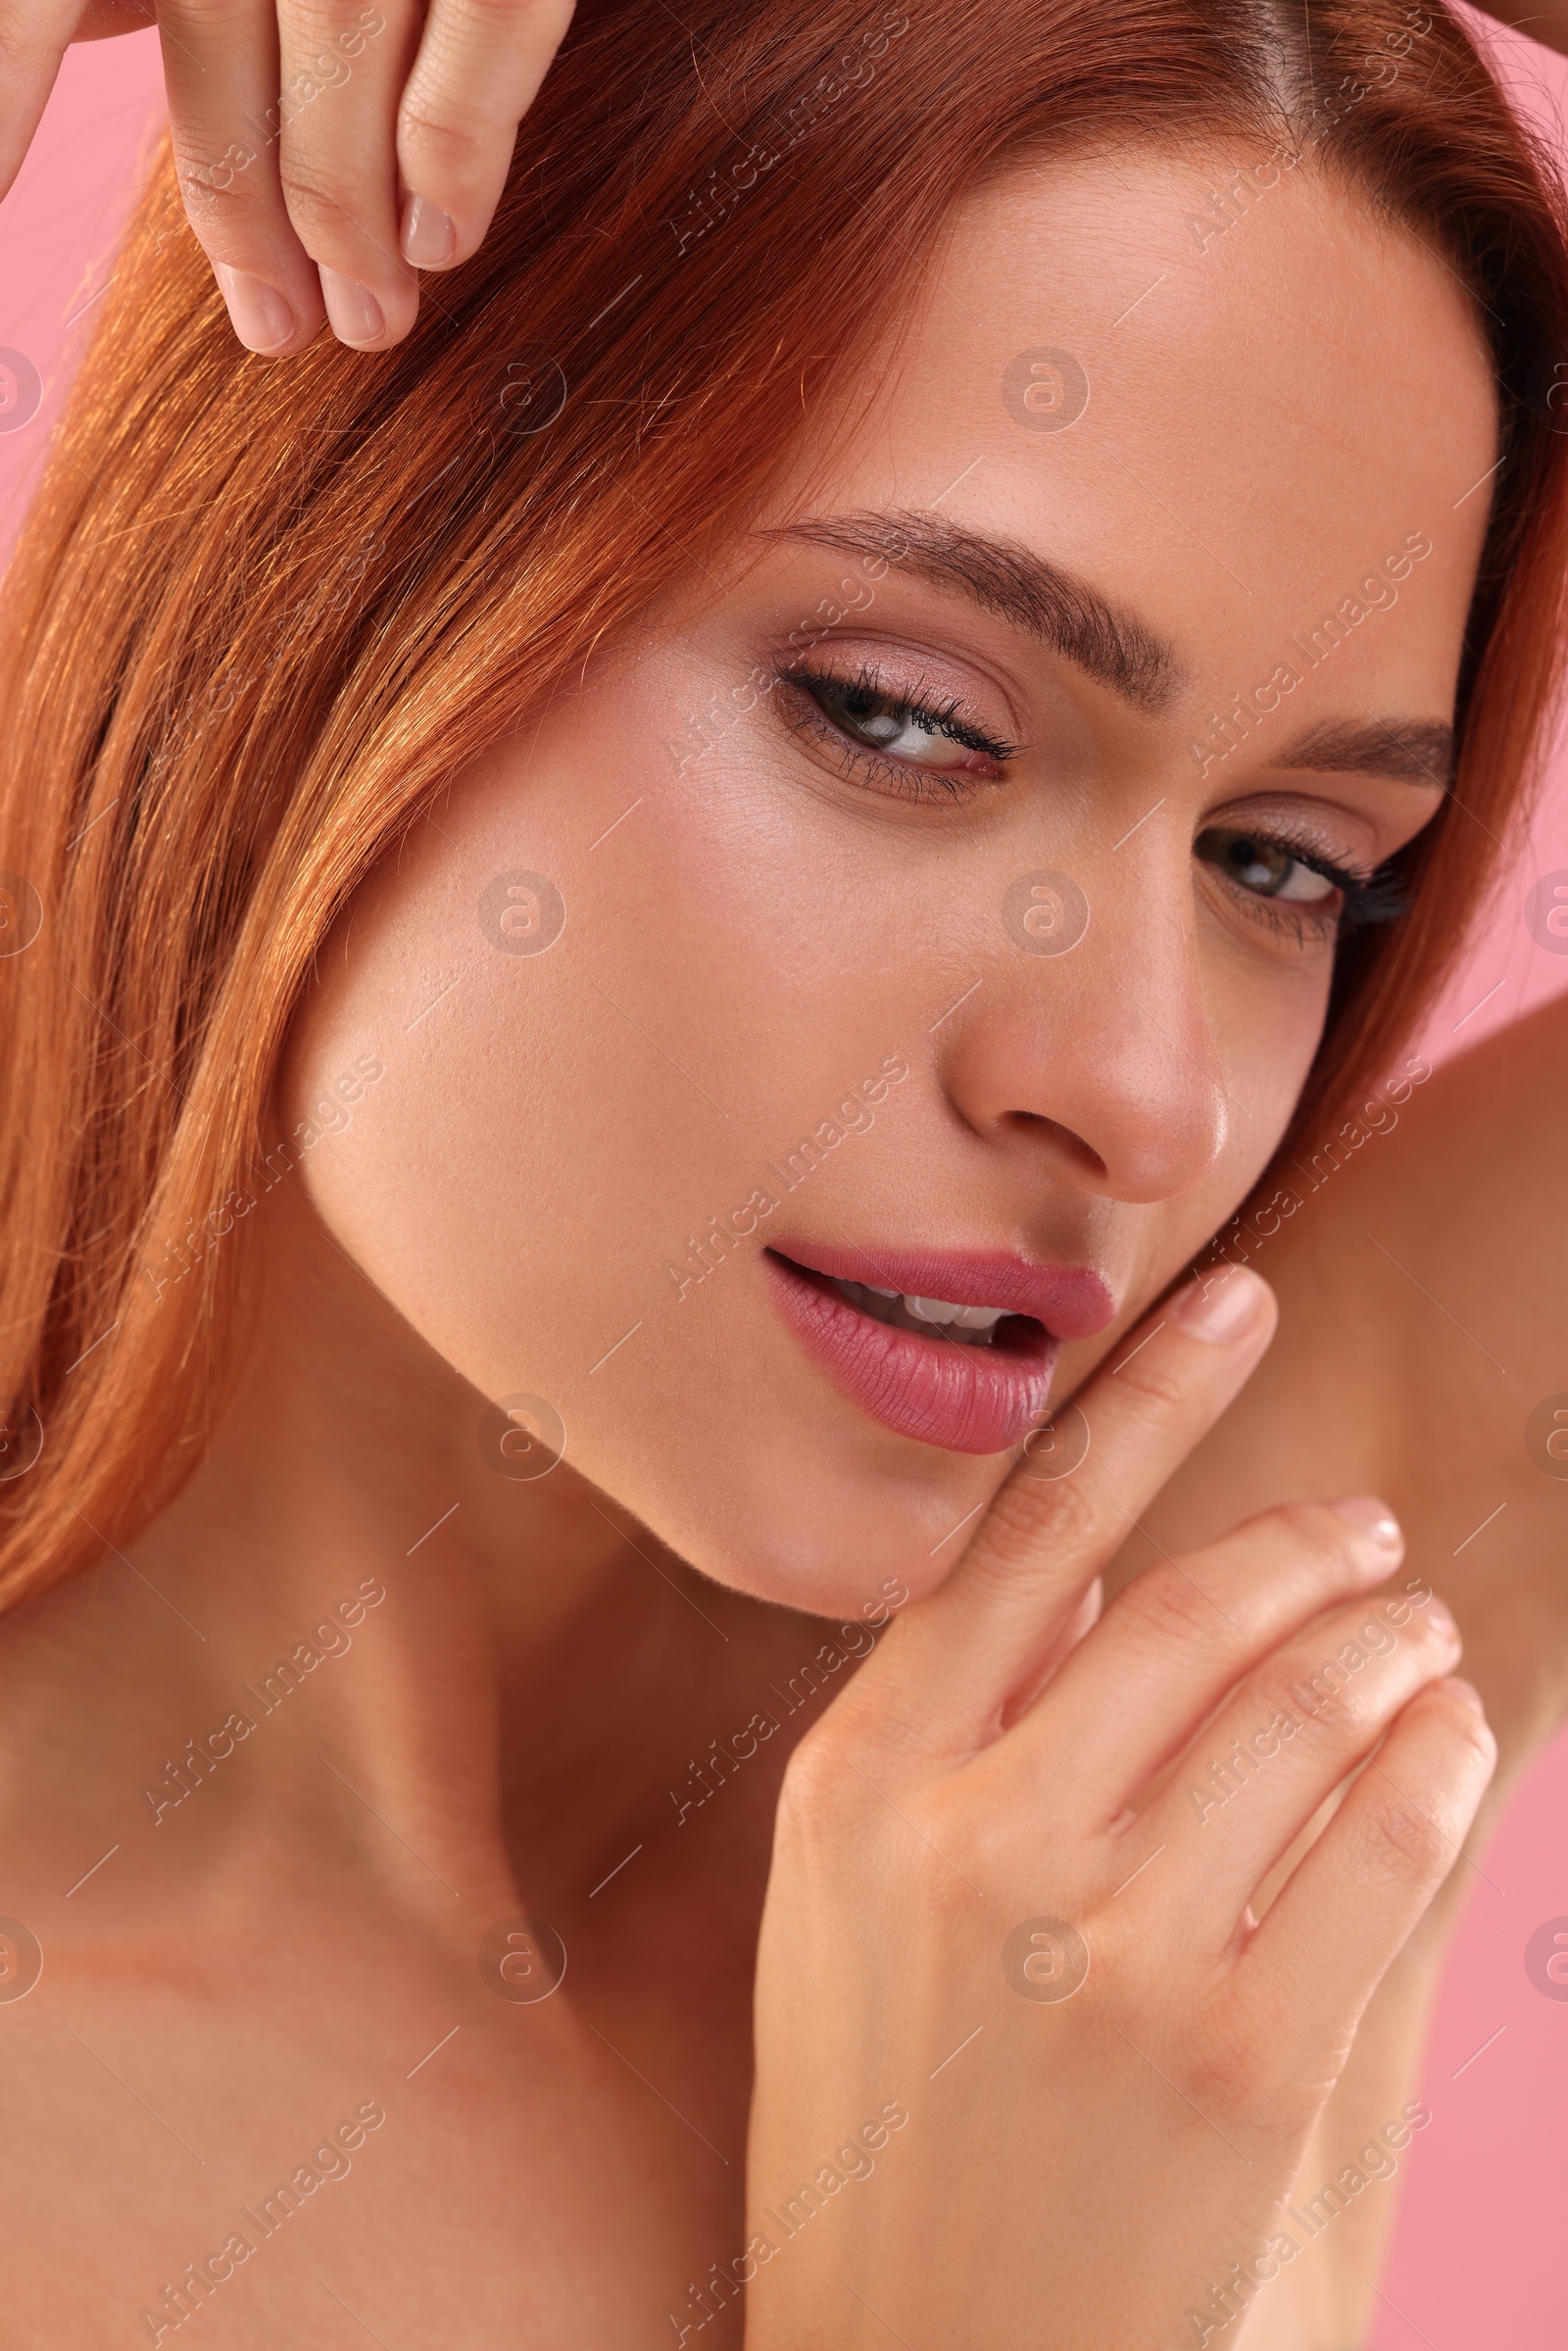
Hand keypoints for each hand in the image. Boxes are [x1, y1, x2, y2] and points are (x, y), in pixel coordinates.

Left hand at [0, 0, 575, 352]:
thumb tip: (124, 38)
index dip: (1, 103)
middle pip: (210, 31)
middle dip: (238, 208)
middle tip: (282, 330)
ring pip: (343, 58)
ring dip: (354, 219)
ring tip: (369, 316)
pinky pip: (479, 34)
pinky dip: (456, 151)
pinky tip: (445, 234)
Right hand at [741, 1266, 1493, 2350]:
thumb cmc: (888, 2122)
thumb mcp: (847, 1905)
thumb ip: (952, 1715)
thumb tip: (1091, 1552)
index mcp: (859, 1781)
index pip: (1022, 1529)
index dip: (1145, 1394)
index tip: (1236, 1295)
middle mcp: (966, 1840)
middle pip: (1194, 1606)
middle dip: (1315, 1546)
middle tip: (1370, 1537)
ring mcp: (1099, 1953)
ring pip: (1307, 1705)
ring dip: (1393, 1645)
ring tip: (1420, 1640)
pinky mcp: (1230, 2062)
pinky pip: (1381, 1845)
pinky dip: (1438, 1764)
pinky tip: (1448, 1742)